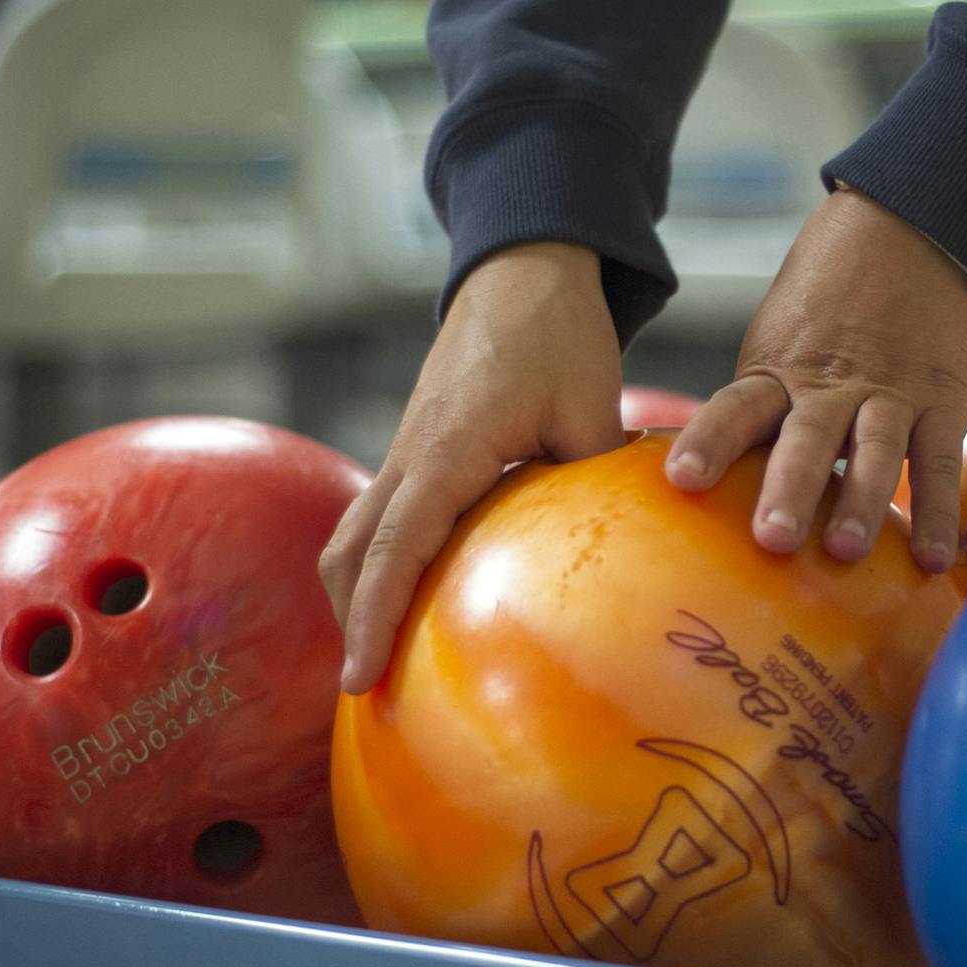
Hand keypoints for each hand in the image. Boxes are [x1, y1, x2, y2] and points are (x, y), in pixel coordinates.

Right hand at [323, 243, 624, 692]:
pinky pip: (379, 517)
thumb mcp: (589, 406)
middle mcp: (409, 455)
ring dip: (356, 596)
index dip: (374, 617)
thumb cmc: (559, 335)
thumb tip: (616, 558)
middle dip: (350, 623)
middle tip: (369, 695)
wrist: (521, 271)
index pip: (395, 549)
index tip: (361, 678)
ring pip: (353, 537)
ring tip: (382, 662)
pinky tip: (412, 602)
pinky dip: (378, 565)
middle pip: (350, 553)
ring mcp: (404, 451)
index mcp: (447, 449)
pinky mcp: (414, 448)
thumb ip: (592, 480)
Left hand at [666, 187, 966, 571]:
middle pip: (806, 439)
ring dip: (860, 501)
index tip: (681, 480)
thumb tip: (711, 480)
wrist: (915, 227)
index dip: (709, 441)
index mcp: (780, 370)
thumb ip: (762, 401)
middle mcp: (830, 386)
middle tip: (772, 539)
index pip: (737, 407)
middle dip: (788, 488)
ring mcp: (889, 394)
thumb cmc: (833, 299)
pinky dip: (938, 512)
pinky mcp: (942, 401)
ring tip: (846, 550)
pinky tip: (932, 561)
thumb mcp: (782, 338)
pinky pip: (939, 461)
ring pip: (874, 450)